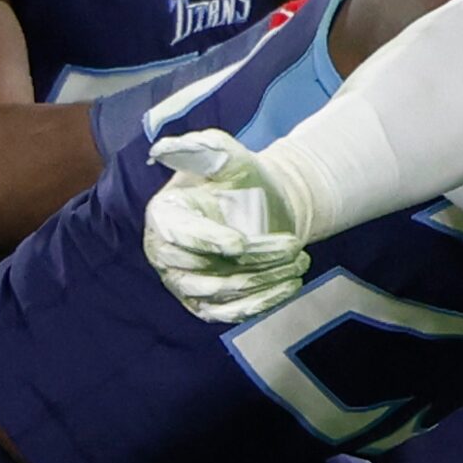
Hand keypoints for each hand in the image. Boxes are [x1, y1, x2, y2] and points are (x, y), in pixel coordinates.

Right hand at [141, 130, 314, 323]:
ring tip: (299, 261)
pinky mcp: (205, 306)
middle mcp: (165, 255)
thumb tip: (163, 149)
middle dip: (254, 259)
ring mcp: (184, 284)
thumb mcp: (227, 156)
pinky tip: (290, 285)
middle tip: (292, 245)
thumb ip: (201, 149)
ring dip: (265, 280)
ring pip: (223, 293)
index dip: (208, 241)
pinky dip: (262, 302)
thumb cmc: (241, 179)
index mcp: (164, 216)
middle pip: (205, 268)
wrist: (264, 207)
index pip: (179, 235)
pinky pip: (231, 313)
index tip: (240, 244)